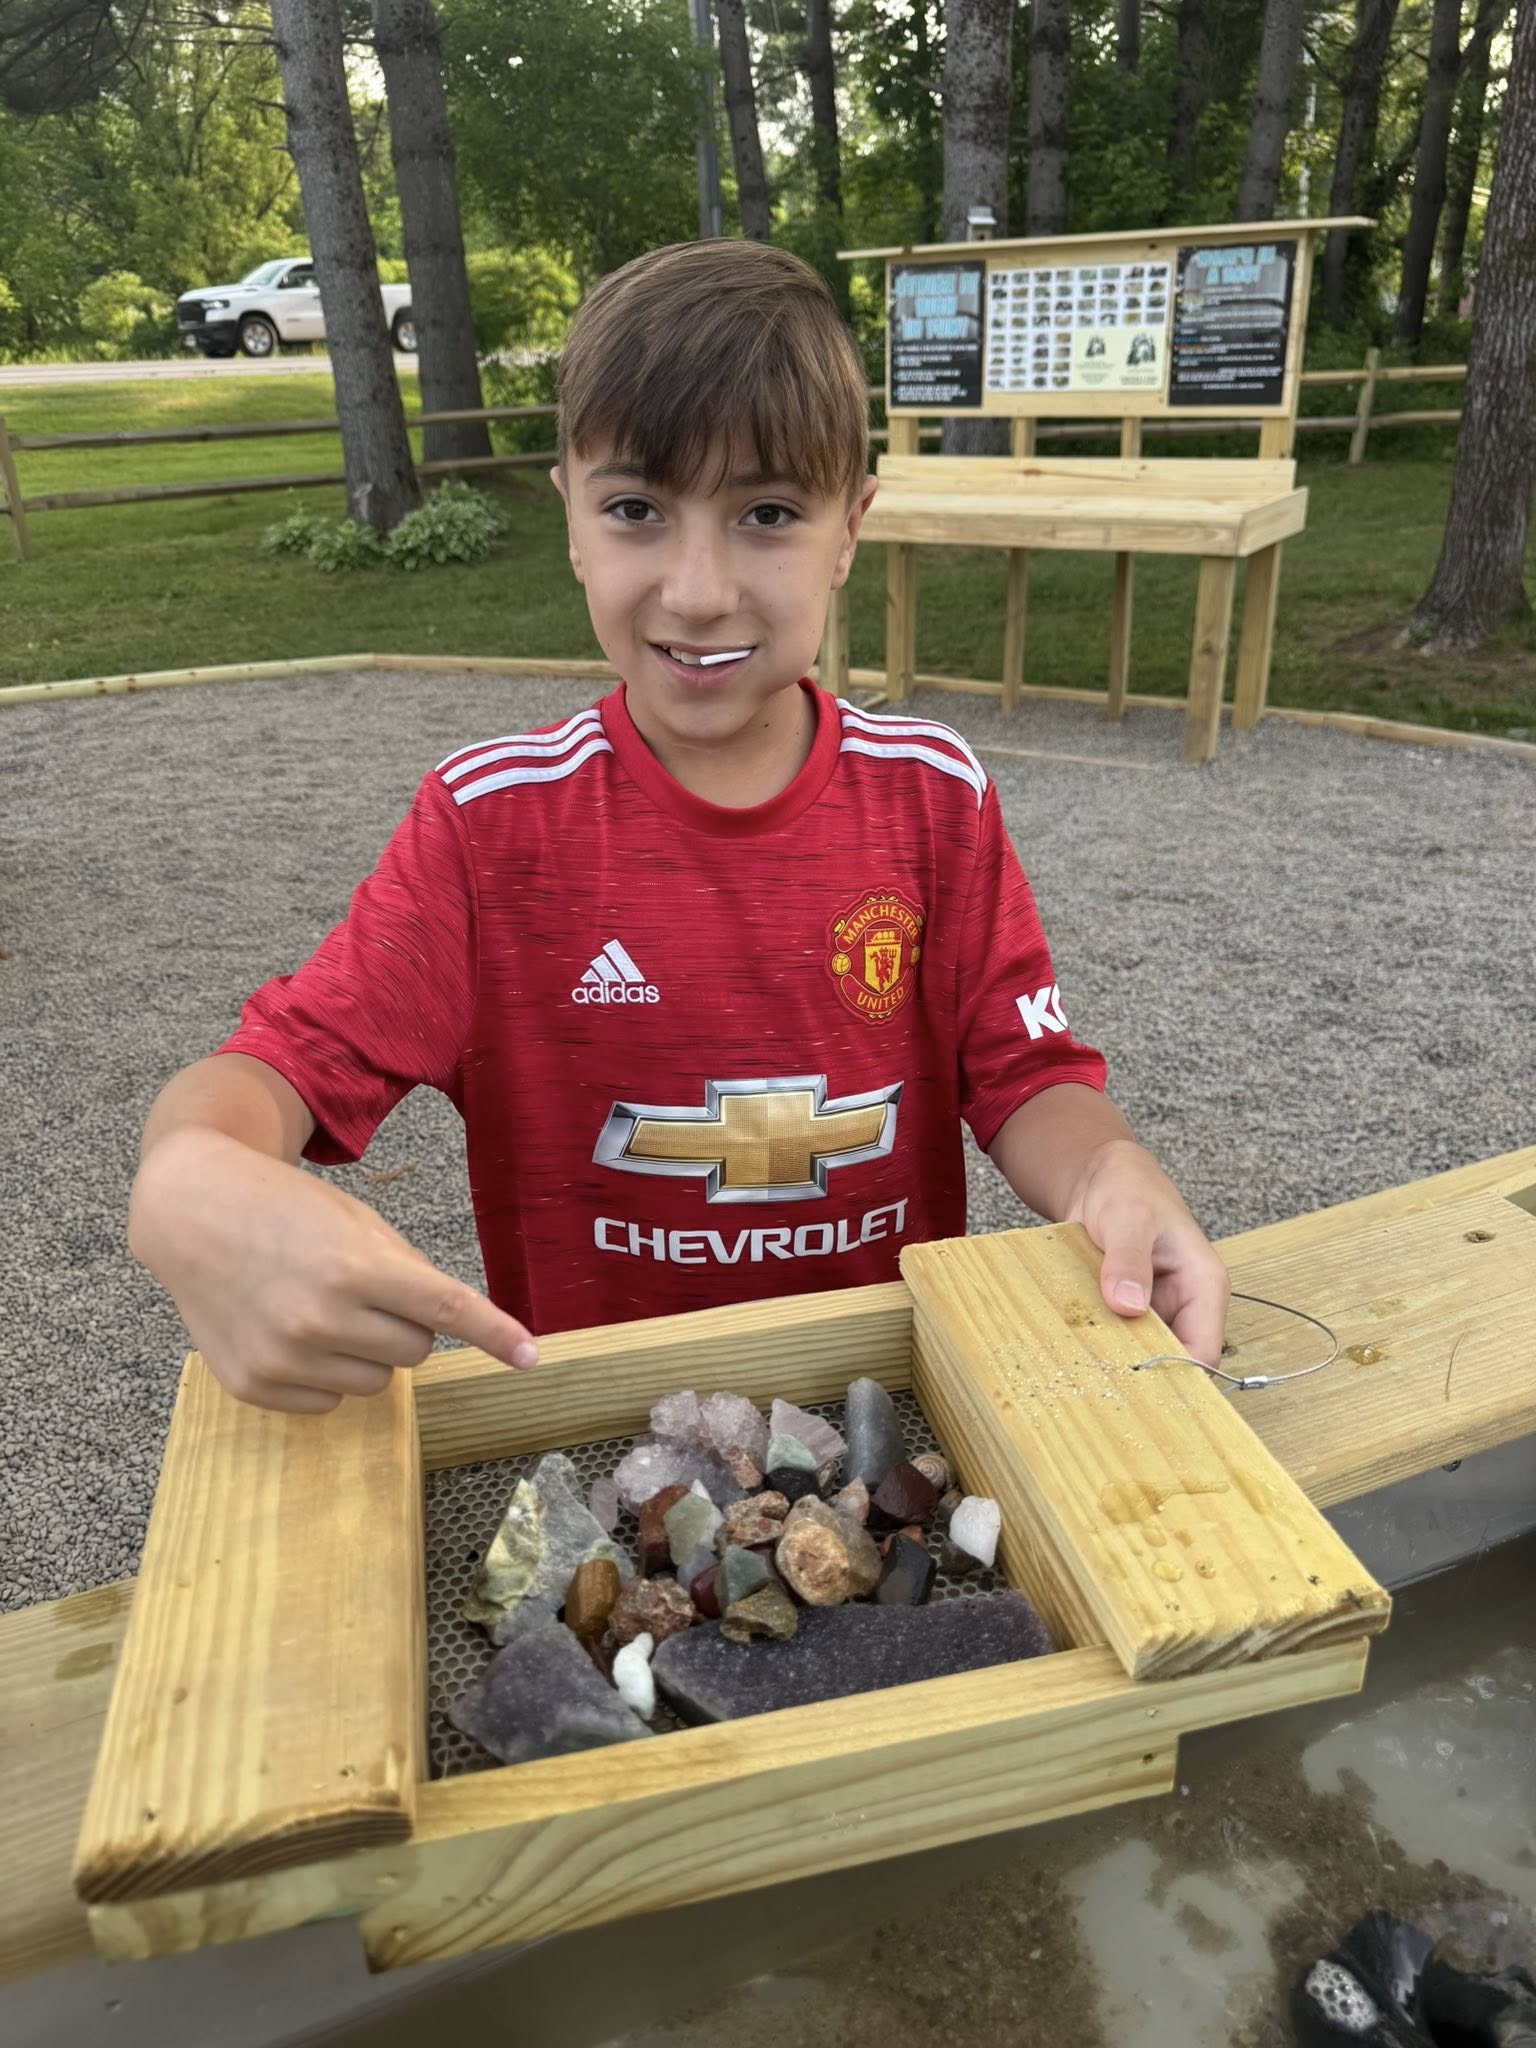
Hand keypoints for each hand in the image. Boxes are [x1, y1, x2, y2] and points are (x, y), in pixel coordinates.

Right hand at [128, 1126, 538, 1413]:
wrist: (191, 1212)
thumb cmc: (284, 1209)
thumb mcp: (356, 1221)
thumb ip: (406, 1271)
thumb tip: (449, 1325)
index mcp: (354, 1267)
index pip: (445, 1311)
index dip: (495, 1334)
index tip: (531, 1357)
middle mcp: (319, 1318)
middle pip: (417, 1352)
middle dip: (407, 1326)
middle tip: (367, 1293)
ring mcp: (284, 1358)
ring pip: (377, 1383)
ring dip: (367, 1352)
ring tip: (321, 1308)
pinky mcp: (254, 1386)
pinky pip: (329, 1402)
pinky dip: (324, 1374)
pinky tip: (288, 1331)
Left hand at [1066, 1138, 1229, 1367]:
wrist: (1099, 1176)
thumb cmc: (1129, 1187)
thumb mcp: (1129, 1218)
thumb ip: (1129, 1260)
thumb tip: (1130, 1306)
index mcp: (1203, 1286)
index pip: (1204, 1351)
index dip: (1177, 1376)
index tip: (1138, 1388)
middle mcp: (1183, 1305)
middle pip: (1171, 1362)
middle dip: (1141, 1376)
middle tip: (1100, 1387)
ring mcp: (1153, 1311)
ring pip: (1139, 1355)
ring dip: (1113, 1362)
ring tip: (1081, 1374)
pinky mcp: (1124, 1311)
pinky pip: (1114, 1339)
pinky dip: (1095, 1346)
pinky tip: (1071, 1354)